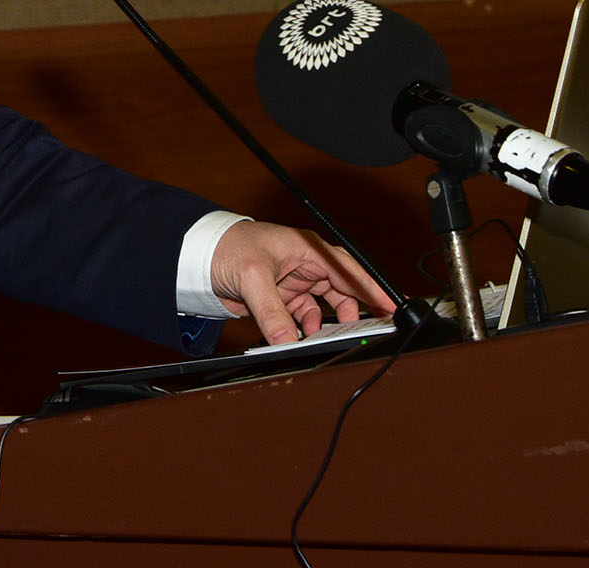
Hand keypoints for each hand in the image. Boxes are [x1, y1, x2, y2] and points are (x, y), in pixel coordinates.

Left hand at [209, 221, 393, 345]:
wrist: (197, 257)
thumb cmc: (227, 247)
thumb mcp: (253, 277)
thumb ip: (272, 311)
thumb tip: (288, 340)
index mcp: (307, 249)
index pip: (348, 269)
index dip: (371, 288)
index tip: (391, 305)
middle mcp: (305, 265)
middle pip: (343, 289)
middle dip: (358, 310)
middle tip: (374, 329)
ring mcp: (294, 282)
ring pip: (325, 306)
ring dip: (328, 323)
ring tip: (333, 338)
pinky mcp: (282, 298)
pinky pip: (303, 317)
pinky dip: (307, 328)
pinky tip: (304, 337)